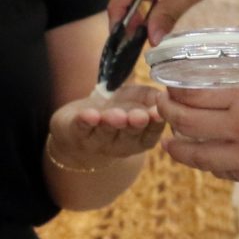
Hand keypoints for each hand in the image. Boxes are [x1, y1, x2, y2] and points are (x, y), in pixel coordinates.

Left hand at [52, 85, 167, 170]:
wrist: (85, 120)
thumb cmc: (120, 108)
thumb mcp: (139, 100)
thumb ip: (152, 97)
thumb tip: (163, 94)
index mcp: (141, 139)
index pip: (151, 134)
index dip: (155, 125)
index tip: (157, 114)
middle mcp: (121, 144)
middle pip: (129, 135)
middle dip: (134, 125)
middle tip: (138, 117)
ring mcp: (97, 142)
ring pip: (105, 133)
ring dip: (110, 123)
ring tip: (115, 115)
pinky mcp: (75, 134)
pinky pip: (80, 128)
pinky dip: (84, 121)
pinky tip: (89, 115)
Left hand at [153, 33, 238, 190]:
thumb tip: (216, 34)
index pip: (190, 94)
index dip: (172, 90)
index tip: (166, 85)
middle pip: (187, 125)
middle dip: (168, 115)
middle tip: (162, 108)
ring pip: (200, 157)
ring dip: (178, 148)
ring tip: (170, 142)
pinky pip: (228, 172)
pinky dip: (211, 163)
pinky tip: (206, 154)